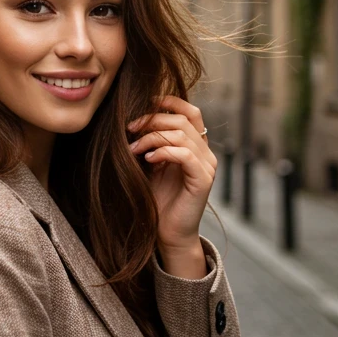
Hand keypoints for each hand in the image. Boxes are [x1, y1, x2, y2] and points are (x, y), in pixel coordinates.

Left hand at [127, 94, 216, 248]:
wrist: (167, 234)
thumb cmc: (157, 199)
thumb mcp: (151, 164)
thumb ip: (151, 142)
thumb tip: (135, 119)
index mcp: (195, 146)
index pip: (191, 111)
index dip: (170, 102)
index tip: (146, 103)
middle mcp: (205, 153)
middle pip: (182, 120)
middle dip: (153, 120)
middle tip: (130, 129)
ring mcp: (207, 166)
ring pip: (182, 135)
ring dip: (152, 137)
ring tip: (134, 148)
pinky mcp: (203, 180)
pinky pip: (185, 154)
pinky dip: (164, 151)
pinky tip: (149, 159)